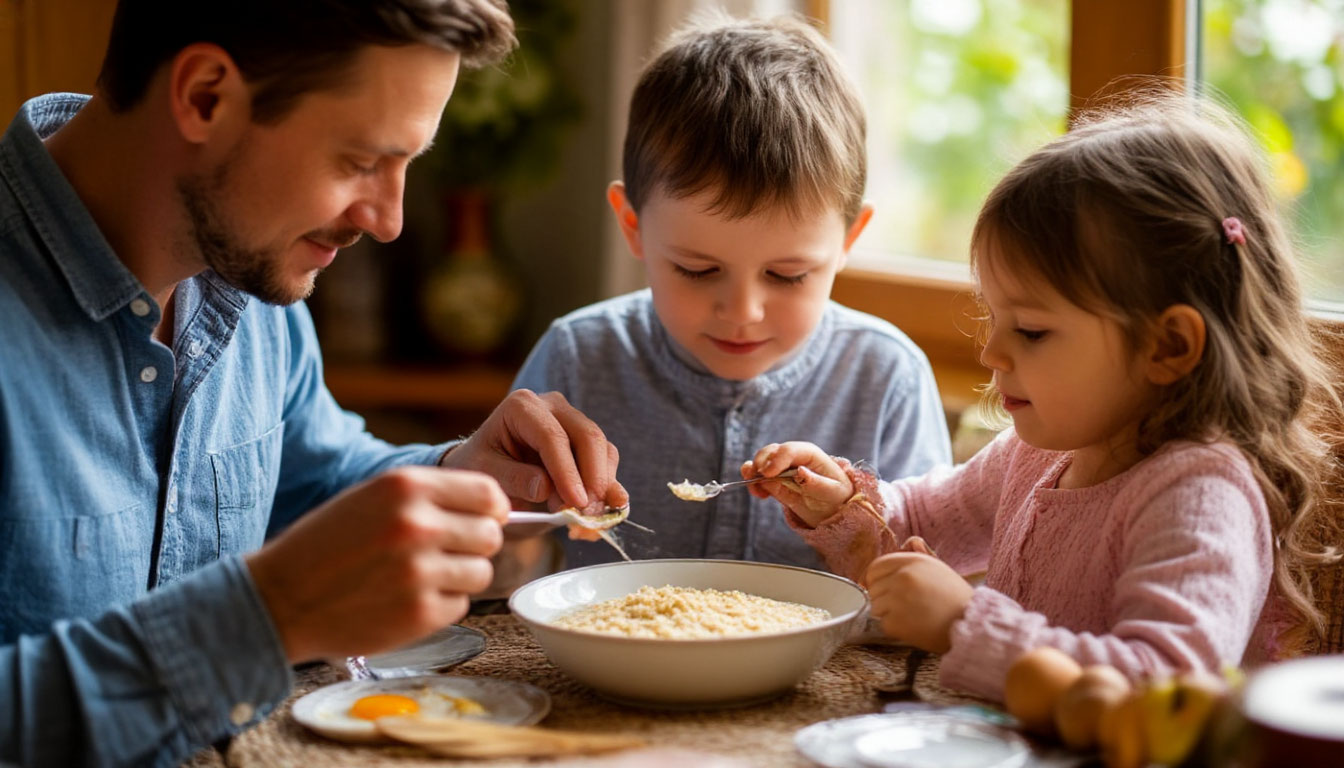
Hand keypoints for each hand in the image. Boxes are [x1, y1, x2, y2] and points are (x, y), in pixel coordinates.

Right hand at [245, 466, 507, 662]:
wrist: (280, 599)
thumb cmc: (327, 544)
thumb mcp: (373, 497)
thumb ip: (431, 497)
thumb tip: (497, 507)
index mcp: (406, 486)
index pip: (488, 493)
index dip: (490, 509)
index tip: (481, 519)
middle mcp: (418, 525)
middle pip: (491, 535)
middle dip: (473, 545)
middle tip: (443, 553)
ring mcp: (420, 572)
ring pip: (481, 573)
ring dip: (459, 577)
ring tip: (420, 577)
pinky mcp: (420, 614)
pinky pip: (460, 606)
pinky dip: (441, 606)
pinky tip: (406, 600)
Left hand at [443, 389, 627, 512]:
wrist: (489, 471)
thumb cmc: (481, 467)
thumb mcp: (485, 473)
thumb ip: (512, 478)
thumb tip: (546, 488)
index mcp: (523, 406)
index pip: (553, 437)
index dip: (567, 472)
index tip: (576, 503)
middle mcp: (554, 407)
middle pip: (588, 437)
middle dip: (594, 478)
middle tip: (589, 513)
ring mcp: (574, 423)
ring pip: (603, 451)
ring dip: (602, 488)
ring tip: (588, 520)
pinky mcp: (587, 444)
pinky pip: (608, 464)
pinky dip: (607, 491)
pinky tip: (596, 517)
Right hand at [741, 441, 853, 526]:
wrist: (832, 507)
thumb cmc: (836, 495)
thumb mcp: (833, 491)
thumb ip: (816, 482)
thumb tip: (800, 471)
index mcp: (810, 455)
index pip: (791, 450)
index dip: (777, 459)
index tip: (768, 473)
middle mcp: (793, 457)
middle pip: (772, 451)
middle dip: (761, 462)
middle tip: (759, 479)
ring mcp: (781, 467)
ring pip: (761, 460)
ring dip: (753, 472)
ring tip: (757, 489)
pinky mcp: (773, 478)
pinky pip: (757, 474)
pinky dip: (752, 481)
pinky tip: (759, 493)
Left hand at [864, 548, 972, 653]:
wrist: (970, 624)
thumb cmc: (955, 597)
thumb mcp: (938, 568)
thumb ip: (918, 555)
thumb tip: (909, 541)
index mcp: (911, 561)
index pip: (875, 567)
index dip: (876, 579)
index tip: (884, 589)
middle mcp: (902, 577)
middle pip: (873, 588)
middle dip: (884, 598)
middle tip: (905, 606)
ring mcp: (897, 599)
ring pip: (875, 607)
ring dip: (889, 613)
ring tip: (912, 615)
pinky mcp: (896, 622)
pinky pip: (883, 624)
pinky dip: (895, 628)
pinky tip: (914, 626)